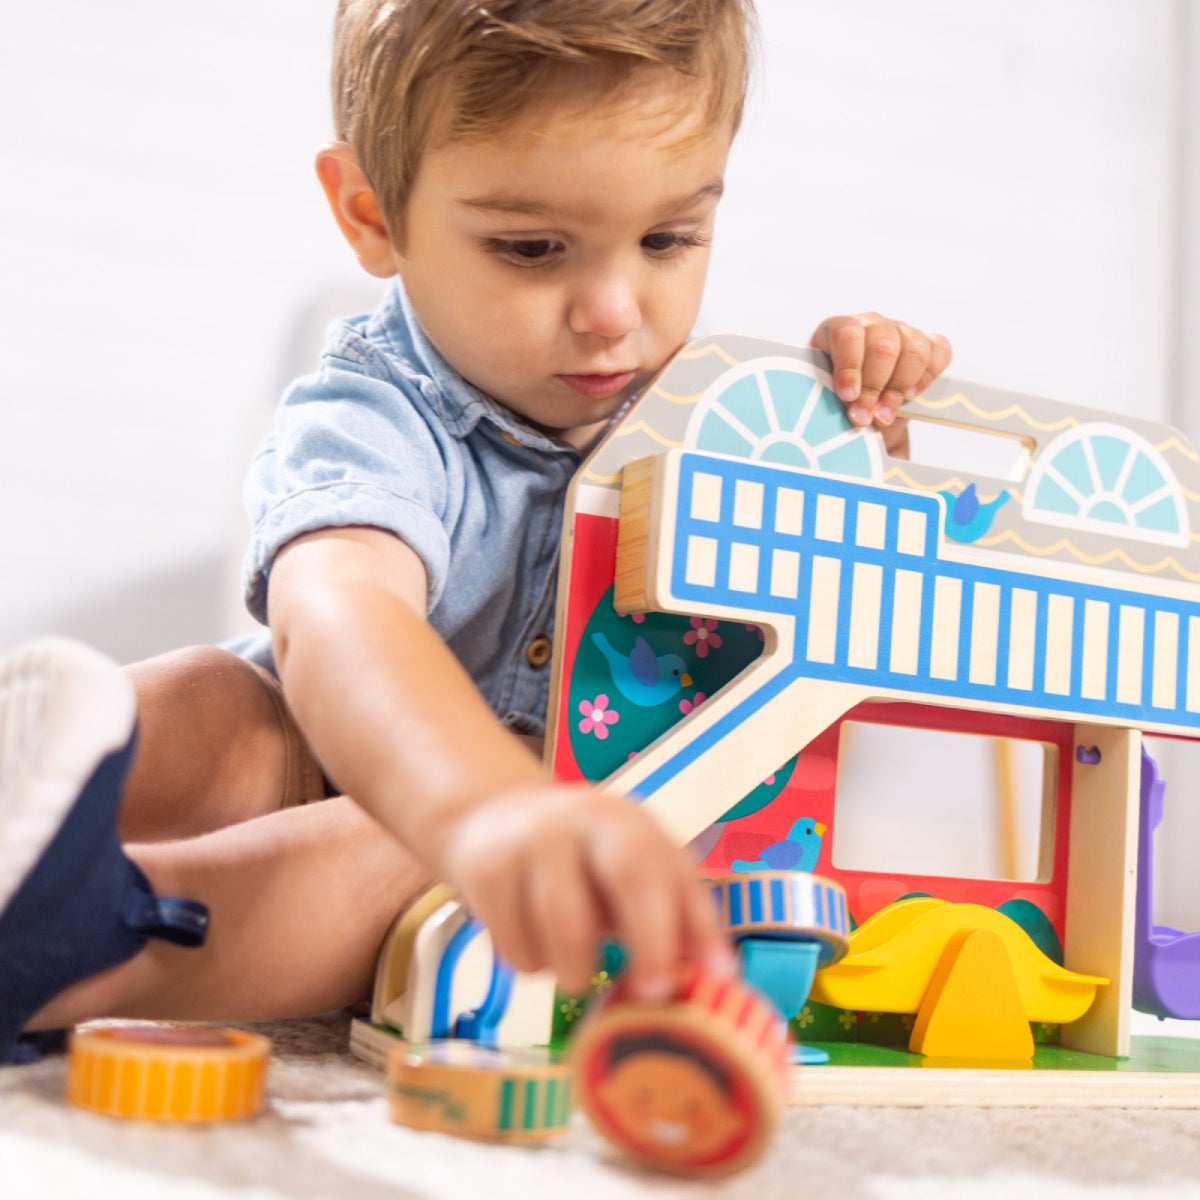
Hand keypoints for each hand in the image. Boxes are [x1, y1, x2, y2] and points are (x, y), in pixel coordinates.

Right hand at [437, 783, 735, 998]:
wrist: (492, 816)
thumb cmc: (583, 859)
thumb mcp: (634, 867)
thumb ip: (679, 916)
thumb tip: (723, 976)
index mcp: (628, 823)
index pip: (664, 869)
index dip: (684, 927)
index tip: (697, 980)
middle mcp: (582, 822)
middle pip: (629, 877)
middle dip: (649, 942)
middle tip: (648, 994)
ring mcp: (530, 843)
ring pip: (564, 928)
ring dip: (577, 970)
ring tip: (577, 967)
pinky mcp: (484, 872)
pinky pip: (515, 947)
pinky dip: (531, 964)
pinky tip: (534, 941)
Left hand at [810, 313, 951, 455]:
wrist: (855, 407)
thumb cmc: (831, 399)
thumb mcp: (820, 395)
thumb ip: (824, 397)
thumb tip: (838, 417)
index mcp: (837, 328)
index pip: (847, 333)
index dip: (849, 367)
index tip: (847, 397)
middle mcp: (871, 324)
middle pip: (883, 346)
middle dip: (874, 388)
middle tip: (864, 418)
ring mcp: (900, 331)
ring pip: (913, 349)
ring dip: (899, 389)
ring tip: (884, 416)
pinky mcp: (926, 344)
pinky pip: (939, 351)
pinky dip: (928, 376)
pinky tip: (911, 396)